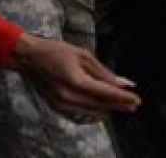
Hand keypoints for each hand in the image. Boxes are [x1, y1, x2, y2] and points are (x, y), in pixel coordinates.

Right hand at [6, 33, 140, 121]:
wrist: (28, 57)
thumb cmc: (55, 51)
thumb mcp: (82, 55)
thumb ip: (103, 72)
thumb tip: (123, 82)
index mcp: (76, 81)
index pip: (106, 94)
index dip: (124, 98)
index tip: (137, 100)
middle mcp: (69, 96)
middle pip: (101, 105)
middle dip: (119, 105)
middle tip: (134, 104)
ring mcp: (62, 104)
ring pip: (92, 112)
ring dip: (107, 108)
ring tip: (119, 104)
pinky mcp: (57, 107)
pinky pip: (80, 115)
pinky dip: (92, 112)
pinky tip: (100, 108)